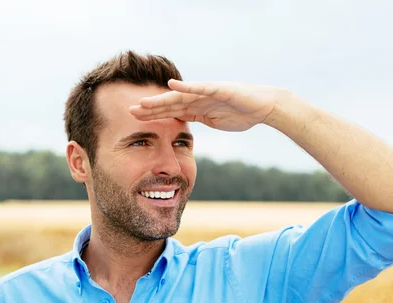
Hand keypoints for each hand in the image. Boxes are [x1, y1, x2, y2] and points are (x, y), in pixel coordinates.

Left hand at [129, 79, 285, 131]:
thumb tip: (185, 126)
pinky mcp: (219, 89)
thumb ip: (200, 119)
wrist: (264, 106)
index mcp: (196, 107)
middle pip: (170, 103)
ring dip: (161, 99)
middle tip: (129, 110)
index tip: (134, 118)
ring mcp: (207, 92)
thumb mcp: (214, 120)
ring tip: (143, 102)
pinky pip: (200, 88)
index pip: (170, 111)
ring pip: (180, 96)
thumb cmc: (242, 114)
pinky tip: (171, 85)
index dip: (152, 114)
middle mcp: (198, 98)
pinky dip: (186, 87)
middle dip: (150, 107)